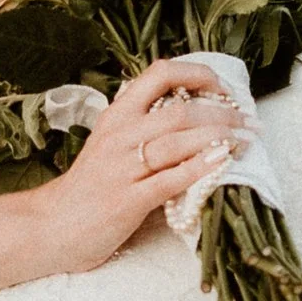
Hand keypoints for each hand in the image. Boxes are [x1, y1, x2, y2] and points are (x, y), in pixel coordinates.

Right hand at [32, 59, 247, 274]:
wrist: (52, 227)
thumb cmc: (89, 187)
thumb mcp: (111, 145)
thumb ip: (144, 127)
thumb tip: (194, 116)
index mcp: (116, 115)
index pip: (159, 73)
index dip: (198, 74)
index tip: (223, 88)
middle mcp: (119, 135)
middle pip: (180, 110)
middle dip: (223, 114)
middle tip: (249, 122)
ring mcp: (123, 167)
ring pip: (179, 140)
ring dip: (221, 137)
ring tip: (246, 140)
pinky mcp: (129, 200)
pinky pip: (172, 178)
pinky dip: (202, 167)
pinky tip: (223, 162)